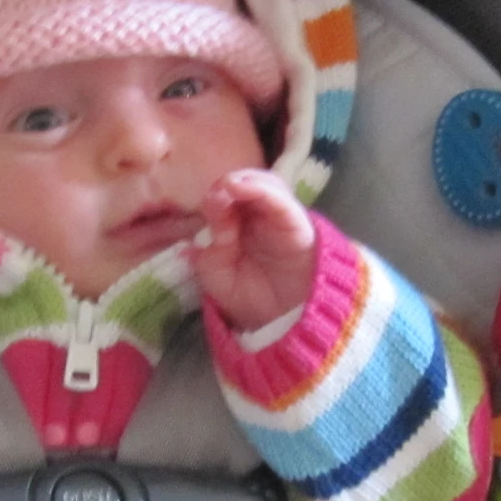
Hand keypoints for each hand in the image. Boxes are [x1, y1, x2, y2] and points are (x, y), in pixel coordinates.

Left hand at [191, 169, 316, 331]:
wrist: (278, 320)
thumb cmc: (248, 296)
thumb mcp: (217, 276)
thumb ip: (210, 250)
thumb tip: (204, 224)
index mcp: (236, 223)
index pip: (225, 198)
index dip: (214, 196)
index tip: (206, 203)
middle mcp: (258, 215)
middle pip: (245, 183)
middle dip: (227, 184)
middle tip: (216, 192)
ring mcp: (278, 216)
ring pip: (266, 183)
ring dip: (246, 181)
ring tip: (229, 186)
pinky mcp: (296, 222)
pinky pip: (282, 201)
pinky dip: (264, 190)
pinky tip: (246, 188)